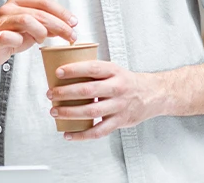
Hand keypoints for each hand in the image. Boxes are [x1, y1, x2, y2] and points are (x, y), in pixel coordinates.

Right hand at [0, 0, 77, 66]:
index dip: (62, 11)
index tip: (74, 22)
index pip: (44, 1)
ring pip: (26, 20)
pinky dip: (20, 41)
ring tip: (43, 40)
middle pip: (39, 12)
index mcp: (19, 1)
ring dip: (41, 32)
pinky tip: (25, 44)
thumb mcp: (32, 27)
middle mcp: (9, 8)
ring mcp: (1, 22)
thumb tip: (69, 26)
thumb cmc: (10, 35)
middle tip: (71, 36)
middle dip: (59, 25)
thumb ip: (48, 24)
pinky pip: (10, 37)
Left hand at [48, 60, 165, 140]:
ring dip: (70, 113)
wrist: (152, 94)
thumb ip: (93, 71)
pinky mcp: (120, 122)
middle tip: (51, 94)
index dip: (74, 70)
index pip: (92, 68)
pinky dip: (82, 135)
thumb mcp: (113, 69)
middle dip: (66, 93)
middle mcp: (118, 88)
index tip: (58, 72)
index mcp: (114, 71)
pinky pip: (99, 131)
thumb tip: (63, 72)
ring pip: (91, 112)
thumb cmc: (126, 81)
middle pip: (88, 91)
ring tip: (55, 112)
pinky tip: (69, 135)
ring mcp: (119, 106)